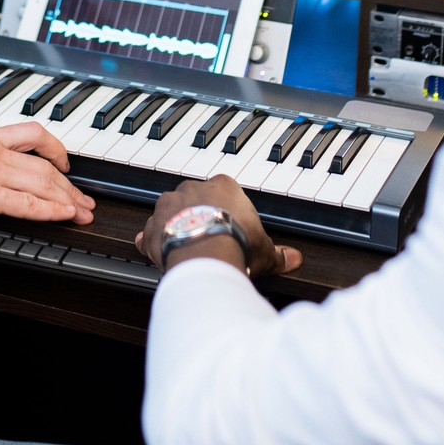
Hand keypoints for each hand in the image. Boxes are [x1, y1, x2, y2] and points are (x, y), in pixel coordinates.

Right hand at [0, 124, 95, 223]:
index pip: (32, 134)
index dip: (55, 148)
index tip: (64, 160)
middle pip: (46, 164)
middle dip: (71, 183)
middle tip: (85, 197)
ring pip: (44, 182)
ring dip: (69, 198)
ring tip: (83, 211)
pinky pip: (28, 204)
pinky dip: (51, 210)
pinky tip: (65, 215)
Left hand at [137, 176, 301, 277]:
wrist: (207, 253)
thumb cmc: (237, 244)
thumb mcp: (264, 250)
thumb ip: (278, 253)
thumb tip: (294, 259)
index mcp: (223, 186)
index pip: (223, 188)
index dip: (226, 205)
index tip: (229, 219)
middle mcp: (193, 189)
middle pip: (194, 195)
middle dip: (199, 211)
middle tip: (208, 231)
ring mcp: (170, 205)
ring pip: (169, 209)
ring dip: (174, 222)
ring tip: (184, 239)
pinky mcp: (154, 225)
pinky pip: (149, 230)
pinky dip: (151, 239)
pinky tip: (152, 247)